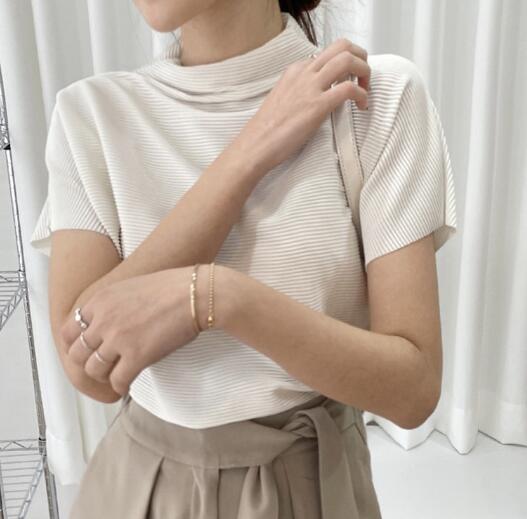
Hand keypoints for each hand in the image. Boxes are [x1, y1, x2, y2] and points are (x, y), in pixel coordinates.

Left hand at [61, 266, 203, 395]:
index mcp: (100, 300)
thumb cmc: (172, 287)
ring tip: (115, 375)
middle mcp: (103, 320)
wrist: (197, 293)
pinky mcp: (137, 357)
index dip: (77, 344)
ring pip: (94, 370)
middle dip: (88, 362)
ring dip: (104, 376)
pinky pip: (117, 382)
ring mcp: (118, 339)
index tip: (87, 351)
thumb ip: (111, 304)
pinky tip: (127, 384)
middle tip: (102, 366)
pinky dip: (120, 387)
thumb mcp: (131, 285)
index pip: (70, 331)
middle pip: (78, 354)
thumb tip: (105, 323)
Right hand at [229, 38, 369, 174]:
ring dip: (364, 72)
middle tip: (363, 78)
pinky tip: (361, 106)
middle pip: (342, 46)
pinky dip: (362, 95)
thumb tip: (320, 95)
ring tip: (364, 91)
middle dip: (361, 58)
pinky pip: (349, 89)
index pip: (328, 53)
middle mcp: (303, 73)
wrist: (255, 145)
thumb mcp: (284, 100)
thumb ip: (301, 92)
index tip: (350, 79)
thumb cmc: (268, 130)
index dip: (346, 64)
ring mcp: (310, 88)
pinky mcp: (317, 106)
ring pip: (348, 60)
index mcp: (294, 70)